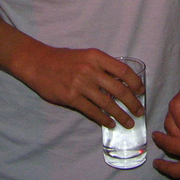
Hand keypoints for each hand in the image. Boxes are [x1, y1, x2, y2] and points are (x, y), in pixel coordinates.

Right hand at [19, 44, 143, 128]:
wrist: (38, 63)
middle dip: (132, 102)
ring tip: (128, 122)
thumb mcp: (85, 55)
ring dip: (120, 115)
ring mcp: (80, 85)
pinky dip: (103, 119)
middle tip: (139, 111)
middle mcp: (90, 70)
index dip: (135, 82)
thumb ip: (101, 67)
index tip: (141, 91)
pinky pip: (92, 111)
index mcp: (96, 57)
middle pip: (119, 89)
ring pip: (107, 103)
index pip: (123, 70)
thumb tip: (121, 82)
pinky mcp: (71, 98)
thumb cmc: (63, 59)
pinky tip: (110, 123)